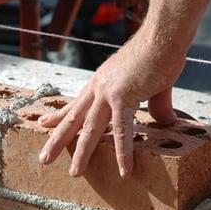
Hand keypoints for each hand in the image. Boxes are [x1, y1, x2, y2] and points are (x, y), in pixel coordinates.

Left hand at [37, 38, 183, 177]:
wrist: (163, 36)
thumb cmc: (158, 54)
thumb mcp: (152, 85)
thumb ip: (156, 107)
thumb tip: (167, 123)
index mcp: (100, 83)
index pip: (75, 104)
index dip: (58, 116)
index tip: (44, 124)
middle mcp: (98, 89)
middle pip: (73, 119)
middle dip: (57, 140)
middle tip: (43, 158)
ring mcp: (108, 93)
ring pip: (90, 129)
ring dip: (81, 153)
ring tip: (75, 173)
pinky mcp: (124, 98)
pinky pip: (122, 131)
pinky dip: (123, 153)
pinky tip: (124, 171)